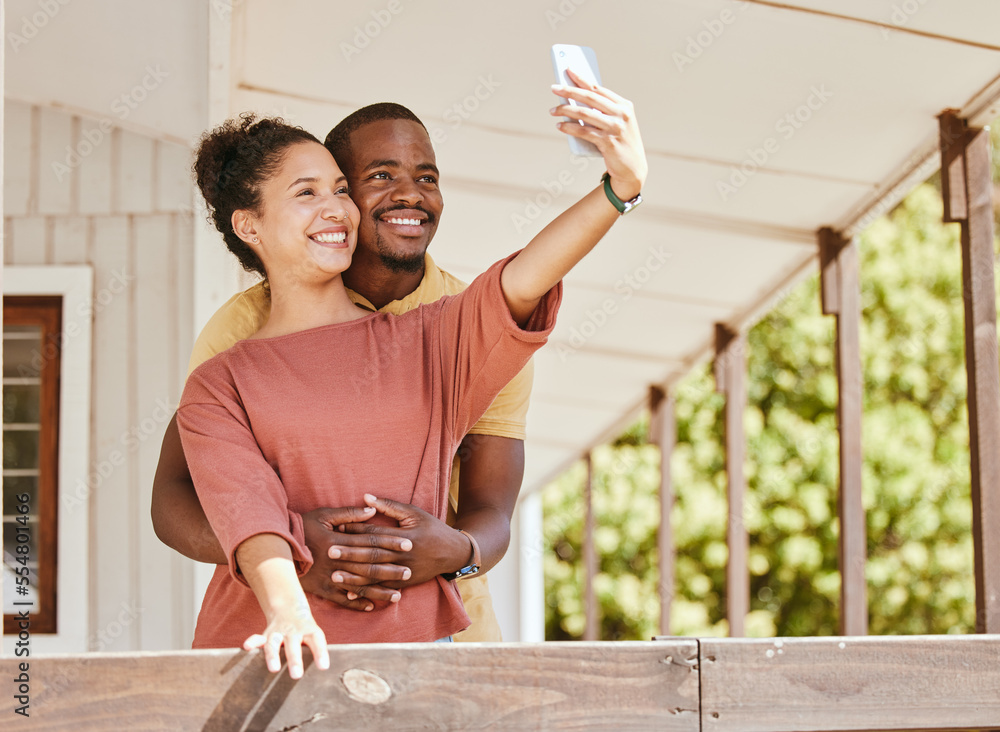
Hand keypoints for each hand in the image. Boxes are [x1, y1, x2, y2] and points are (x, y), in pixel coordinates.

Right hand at [243, 595, 328, 679]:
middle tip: (297, 675)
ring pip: (274, 643)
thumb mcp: (314, 636)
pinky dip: (253, 642)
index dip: (320, 653)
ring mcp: (279, 632)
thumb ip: (315, 652)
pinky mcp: (266, 634)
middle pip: (293, 645)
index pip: (317, 640)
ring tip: (274, 669)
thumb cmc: (306, 631)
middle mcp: (294, 631)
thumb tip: (320, 677)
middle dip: (294, 660)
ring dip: (273, 656)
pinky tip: (247, 647)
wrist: (290, 608)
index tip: (323, 667)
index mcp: (309, 631)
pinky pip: (258, 638)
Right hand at [300, 506, 413, 609]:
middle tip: (410, 571)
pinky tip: (371, 606)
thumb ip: (349, 514)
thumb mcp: (323, 515)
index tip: (409, 544)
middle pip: (369, 566)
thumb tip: (372, 510)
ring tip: (398, 594)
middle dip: (391, 569)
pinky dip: (356, 603)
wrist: (275, 550)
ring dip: (379, 591)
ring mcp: (329, 577)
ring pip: (359, 586)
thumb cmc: (302, 528)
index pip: (371, 542)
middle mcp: (337, 561)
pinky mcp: (321, 589)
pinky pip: (342, 599)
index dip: (391, 543)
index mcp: (339, 541)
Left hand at [334, 494, 471, 587]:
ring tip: (334, 575)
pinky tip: (350, 594)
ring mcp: (404, 572)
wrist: (453, 553)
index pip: (376, 533)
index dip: (357, 529)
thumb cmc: (432, 529)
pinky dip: (366, 592)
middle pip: (373, 554)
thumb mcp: (414, 513)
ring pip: (376, 576)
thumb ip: (390, 506)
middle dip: (350, 553)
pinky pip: (382, 590)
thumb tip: (366, 497)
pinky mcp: (404, 584)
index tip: (337, 526)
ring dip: (354, 576)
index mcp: (405, 536)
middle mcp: (404, 556)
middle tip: (329, 551)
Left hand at [550, 69, 647, 199]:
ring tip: (553, 110)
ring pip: (585, 114)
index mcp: (624, 106)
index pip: (599, 89)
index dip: (582, 79)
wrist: (633, 169)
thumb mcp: (617, 124)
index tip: (568, 71)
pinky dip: (569, 128)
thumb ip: (602, 112)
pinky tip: (559, 125)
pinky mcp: (608, 143)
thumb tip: (574, 101)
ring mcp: (615, 128)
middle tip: (554, 88)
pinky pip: (584, 132)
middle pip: (590, 98)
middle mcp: (621, 115)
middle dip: (570, 91)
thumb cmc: (620, 144)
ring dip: (566, 110)